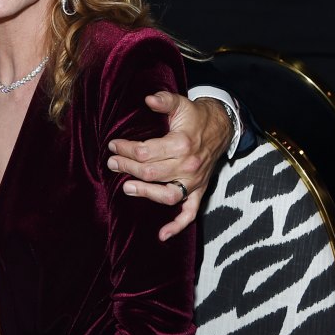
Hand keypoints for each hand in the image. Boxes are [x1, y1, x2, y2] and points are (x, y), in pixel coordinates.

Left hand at [106, 92, 231, 240]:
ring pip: (167, 195)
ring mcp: (194, 181)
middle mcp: (189, 165)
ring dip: (145, 193)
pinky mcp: (199, 191)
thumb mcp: (181, 103)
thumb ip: (164, 100)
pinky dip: (177, 226)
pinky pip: (190, 213)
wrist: (222, 127)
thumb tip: (148, 99)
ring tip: (126, 187)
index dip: (126, 148)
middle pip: (151, 173)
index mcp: (182, 144)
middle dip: (127, 167)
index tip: (113, 145)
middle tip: (112, 163)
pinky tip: (162, 235)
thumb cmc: (196, 116)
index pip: (146, 151)